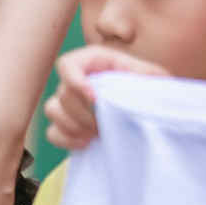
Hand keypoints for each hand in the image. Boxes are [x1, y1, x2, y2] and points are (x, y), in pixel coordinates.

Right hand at [42, 44, 168, 155]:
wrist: (147, 102)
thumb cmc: (147, 84)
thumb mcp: (152, 75)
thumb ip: (148, 75)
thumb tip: (145, 85)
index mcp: (92, 61)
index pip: (67, 65)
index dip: (75, 81)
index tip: (95, 99)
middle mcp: (75, 78)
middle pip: (62, 94)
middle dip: (83, 114)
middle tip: (103, 126)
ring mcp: (67, 101)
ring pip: (53, 110)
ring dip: (73, 126)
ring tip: (96, 134)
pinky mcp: (66, 122)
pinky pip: (53, 132)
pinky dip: (66, 139)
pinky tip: (86, 143)